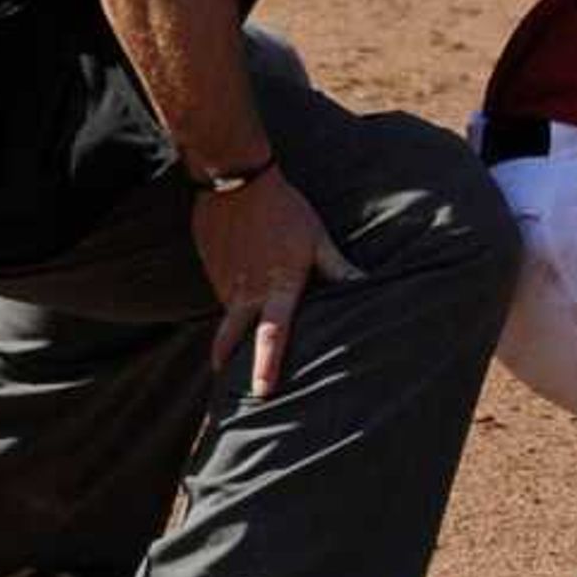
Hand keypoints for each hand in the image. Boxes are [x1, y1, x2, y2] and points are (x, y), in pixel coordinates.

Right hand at [194, 171, 361, 399]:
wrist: (235, 184)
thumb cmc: (285, 210)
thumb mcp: (317, 238)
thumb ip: (337, 267)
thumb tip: (365, 283)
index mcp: (276, 286)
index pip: (272, 334)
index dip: (266, 364)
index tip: (261, 392)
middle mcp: (245, 291)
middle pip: (229, 338)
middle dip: (226, 365)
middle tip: (227, 391)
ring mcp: (224, 283)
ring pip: (225, 320)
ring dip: (226, 341)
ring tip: (230, 364)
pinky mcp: (211, 272)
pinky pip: (221, 299)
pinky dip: (228, 311)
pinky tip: (237, 314)